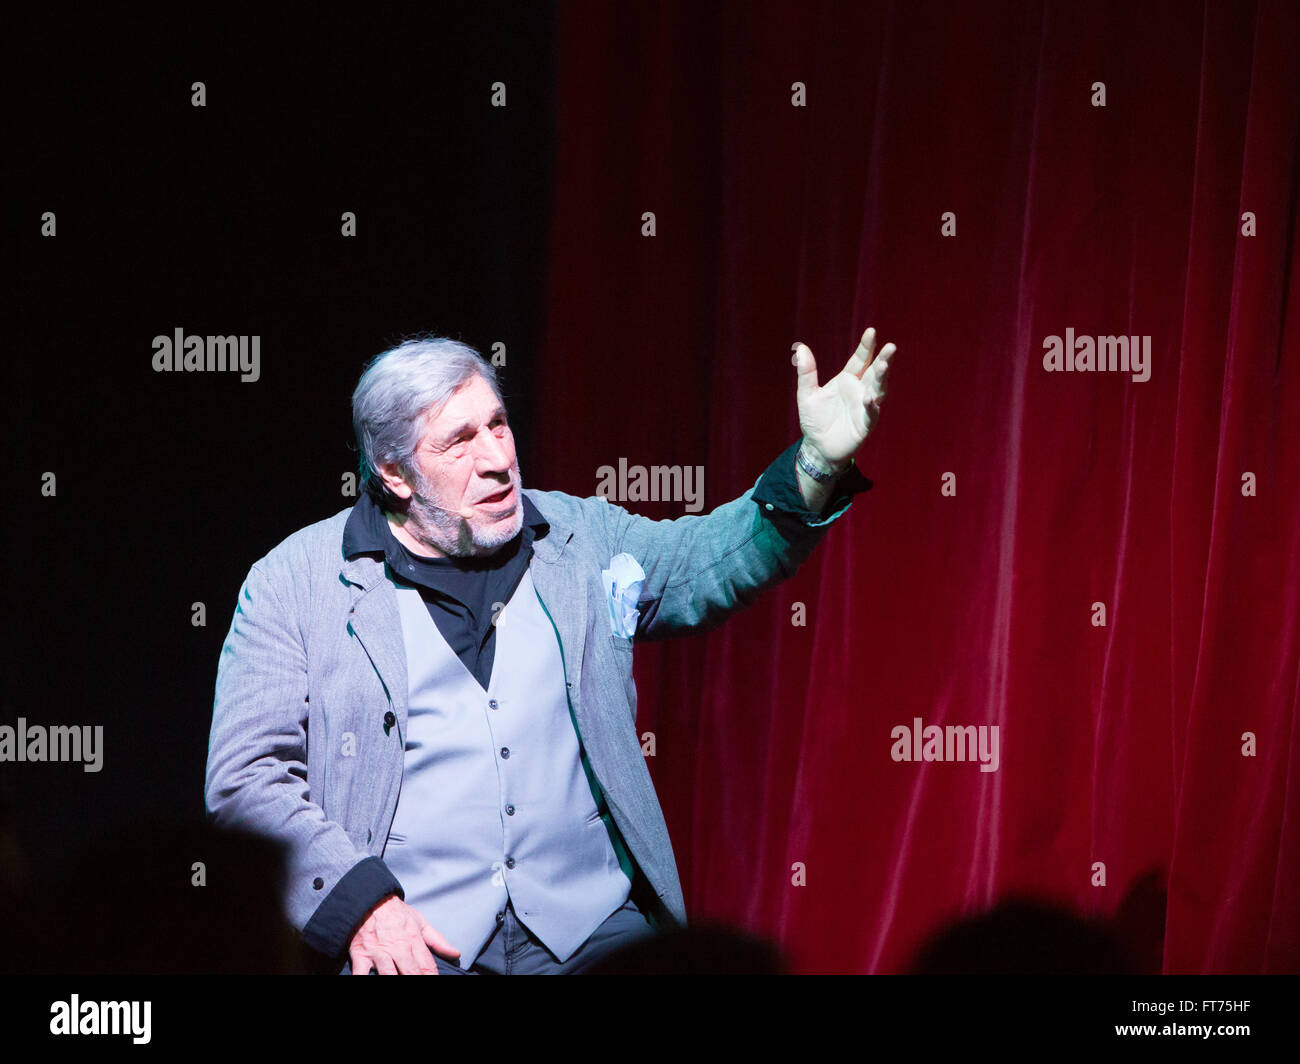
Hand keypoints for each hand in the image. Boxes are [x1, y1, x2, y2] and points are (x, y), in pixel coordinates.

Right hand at [348, 894, 460, 974]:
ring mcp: (378, 952)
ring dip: (395, 981)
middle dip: (416, 981)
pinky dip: (364, 979)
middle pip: (411, 972)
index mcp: (413, 940)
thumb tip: (455, 954)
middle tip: (422, 990)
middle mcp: (397, 948)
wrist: (369, 900)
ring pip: (389, 975)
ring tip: (400, 985)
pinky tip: (370, 981)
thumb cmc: (397, 913)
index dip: (432, 978)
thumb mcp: (420, 922)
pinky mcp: (361, 955)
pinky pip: (361, 974)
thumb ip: (438, 941)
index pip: (427, 966)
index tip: (436, 983)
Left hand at [793, 326, 897, 467]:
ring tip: (884, 365)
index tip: (871, 331)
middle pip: (874, 372)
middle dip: (883, 359)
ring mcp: (865, 407)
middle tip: (891, 347)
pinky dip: (871, 406)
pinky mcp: (865, 425)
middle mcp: (860, 391)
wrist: (817, 447)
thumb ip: (806, 372)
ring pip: (878, 389)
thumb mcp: (806, 394)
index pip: (860, 360)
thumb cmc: (814, 420)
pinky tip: (870, 397)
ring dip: (882, 378)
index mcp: (847, 380)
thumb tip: (801, 347)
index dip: (866, 347)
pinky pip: (871, 414)